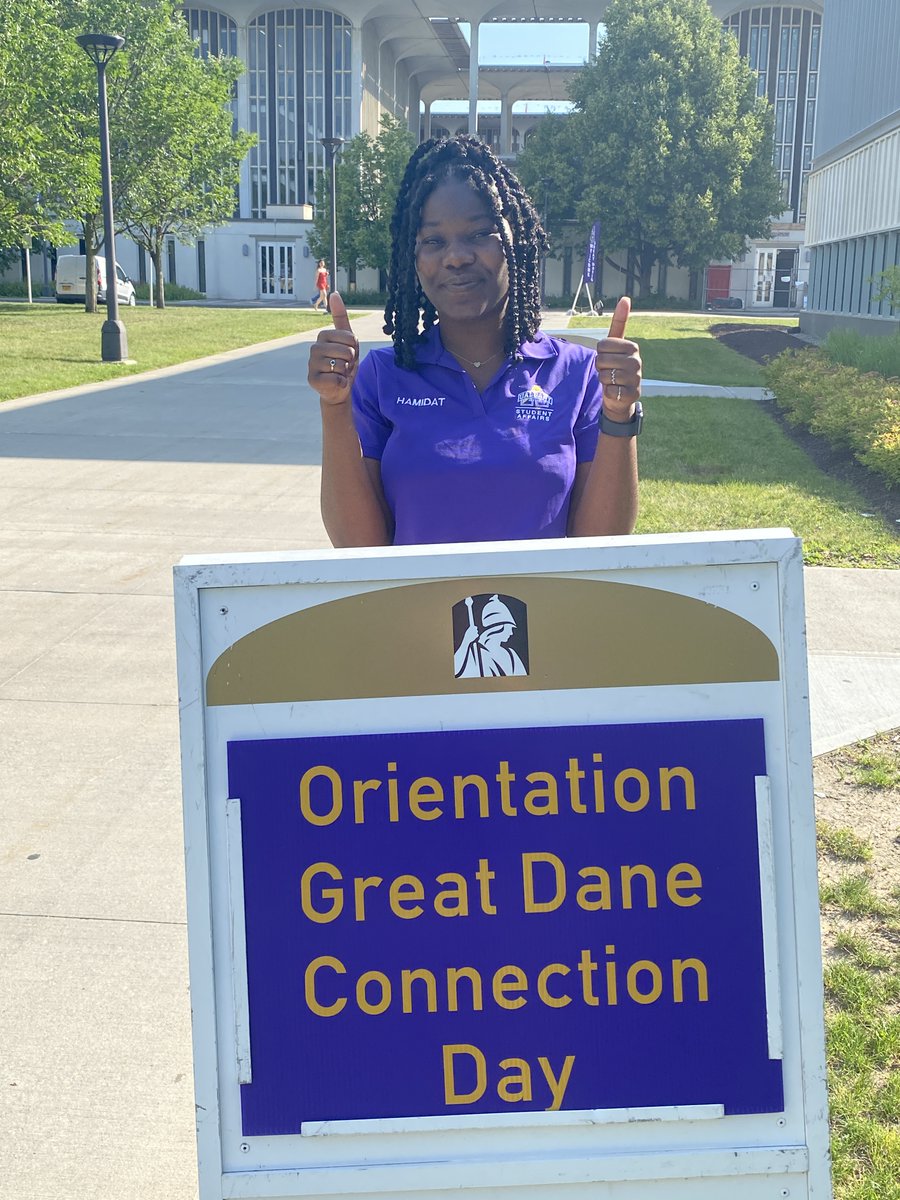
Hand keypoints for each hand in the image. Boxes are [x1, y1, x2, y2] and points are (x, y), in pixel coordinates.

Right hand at [307, 292, 359, 405]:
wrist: (339, 389)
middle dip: (351, 361)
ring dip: (345, 373)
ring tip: (339, 374)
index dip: (354, 348)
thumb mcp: (348, 340)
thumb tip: (334, 293)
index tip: (348, 353)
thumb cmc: (344, 363)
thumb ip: (341, 318)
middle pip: (347, 351)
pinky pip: (336, 379)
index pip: (350, 338)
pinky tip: (335, 383)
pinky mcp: (312, 379)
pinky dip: (341, 383)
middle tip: (344, 366)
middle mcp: (314, 348)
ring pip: (341, 365)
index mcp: (323, 336)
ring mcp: (311, 364)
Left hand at [595, 296, 641, 419]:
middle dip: (600, 367)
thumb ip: (619, 323)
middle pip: (602, 360)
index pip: (603, 345)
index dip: (600, 353)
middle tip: (610, 371)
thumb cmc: (615, 367)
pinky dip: (609, 392)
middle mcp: (637, 361)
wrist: (621, 396)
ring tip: (613, 381)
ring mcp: (636, 378)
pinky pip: (610, 390)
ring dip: (604, 380)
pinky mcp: (633, 394)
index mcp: (632, 347)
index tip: (608, 357)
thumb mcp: (615, 345)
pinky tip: (616, 392)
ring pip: (605, 375)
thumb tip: (625, 298)